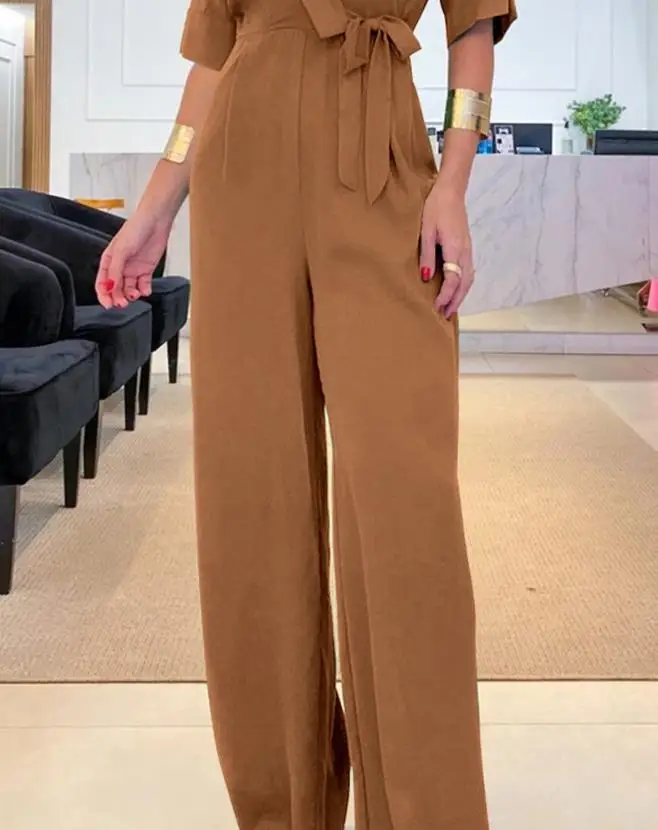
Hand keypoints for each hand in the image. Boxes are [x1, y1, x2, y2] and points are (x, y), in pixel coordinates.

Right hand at [96, 210, 172, 308]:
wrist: (155, 222)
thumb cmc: (135, 229)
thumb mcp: (121, 251)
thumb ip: (115, 271)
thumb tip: (110, 287)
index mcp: (109, 261)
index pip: (102, 282)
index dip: (103, 295)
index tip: (107, 305)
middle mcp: (120, 267)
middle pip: (115, 289)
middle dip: (117, 298)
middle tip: (122, 304)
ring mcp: (133, 269)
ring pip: (129, 289)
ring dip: (131, 295)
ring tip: (135, 295)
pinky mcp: (146, 270)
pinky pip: (143, 285)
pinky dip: (144, 290)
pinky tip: (145, 290)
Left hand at [419, 180, 474, 318]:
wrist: (451, 191)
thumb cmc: (435, 208)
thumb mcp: (425, 230)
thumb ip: (427, 255)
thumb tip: (427, 278)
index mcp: (455, 248)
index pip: (453, 279)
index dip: (445, 295)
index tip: (436, 306)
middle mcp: (465, 252)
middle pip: (464, 284)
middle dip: (455, 301)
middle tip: (445, 315)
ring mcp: (468, 250)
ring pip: (469, 279)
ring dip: (461, 296)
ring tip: (450, 308)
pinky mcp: (466, 248)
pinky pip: (468, 272)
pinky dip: (463, 286)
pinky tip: (456, 291)